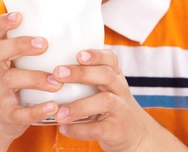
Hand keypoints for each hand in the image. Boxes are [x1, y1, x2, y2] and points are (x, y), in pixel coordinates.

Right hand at [0, 12, 61, 145]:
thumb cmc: (16, 80)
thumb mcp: (15, 61)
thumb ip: (32, 45)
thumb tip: (71, 24)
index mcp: (0, 52)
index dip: (3, 22)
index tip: (18, 15)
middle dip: (21, 45)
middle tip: (44, 44)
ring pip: (11, 80)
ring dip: (36, 79)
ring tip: (57, 82)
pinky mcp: (7, 113)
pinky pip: (19, 112)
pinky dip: (37, 110)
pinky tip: (54, 106)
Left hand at [51, 49, 187, 151]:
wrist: (136, 133)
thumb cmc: (112, 104)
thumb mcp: (107, 86)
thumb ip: (89, 74)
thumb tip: (51, 64)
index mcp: (116, 75)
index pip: (111, 59)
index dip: (96, 55)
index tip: (78, 54)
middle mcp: (120, 89)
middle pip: (106, 75)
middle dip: (81, 73)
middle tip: (57, 73)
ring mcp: (121, 110)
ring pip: (105, 101)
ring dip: (79, 106)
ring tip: (59, 112)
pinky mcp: (117, 131)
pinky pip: (99, 129)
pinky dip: (79, 130)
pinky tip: (63, 128)